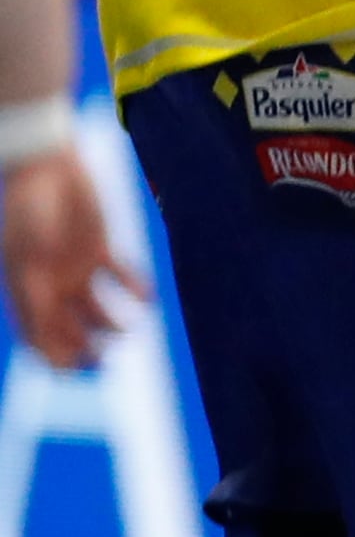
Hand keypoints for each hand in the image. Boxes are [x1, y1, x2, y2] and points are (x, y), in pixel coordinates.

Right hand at [3, 144, 137, 372]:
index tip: (73, 369)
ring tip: (127, 329)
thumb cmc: (31, 204)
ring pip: (94, 311)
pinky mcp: (98, 249)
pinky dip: (134, 289)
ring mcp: (75, 269)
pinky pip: (119, 276)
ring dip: (111, 326)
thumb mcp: (29, 246)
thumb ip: (36, 278)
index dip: (52, 358)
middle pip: (67, 332)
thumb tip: (42, 312)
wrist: (45, 167)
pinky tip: (146, 298)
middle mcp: (51, 285)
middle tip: (104, 361)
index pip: (37, 337)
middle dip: (84, 351)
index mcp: (26, 290)